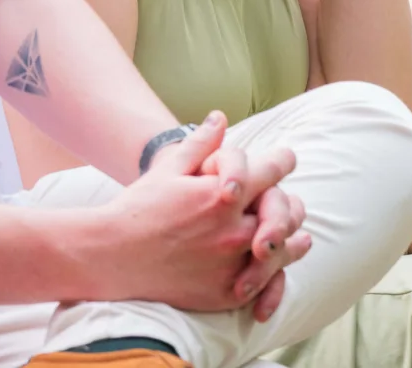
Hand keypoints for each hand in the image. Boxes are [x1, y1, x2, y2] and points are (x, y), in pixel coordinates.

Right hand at [94, 113, 309, 314]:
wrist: (113, 255)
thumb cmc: (140, 206)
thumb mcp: (170, 167)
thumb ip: (202, 143)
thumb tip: (221, 118)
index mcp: (222, 194)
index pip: (270, 172)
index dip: (282, 161)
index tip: (287, 157)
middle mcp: (233, 230)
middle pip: (284, 212)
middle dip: (288, 202)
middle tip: (288, 199)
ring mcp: (232, 265)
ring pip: (282, 250)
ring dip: (291, 238)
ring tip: (298, 235)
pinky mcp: (225, 293)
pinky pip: (265, 284)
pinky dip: (276, 274)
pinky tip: (278, 264)